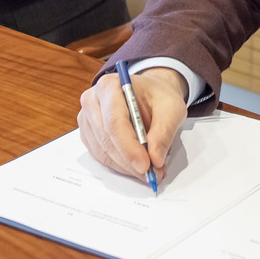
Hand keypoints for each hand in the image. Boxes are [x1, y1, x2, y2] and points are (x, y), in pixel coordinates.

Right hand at [77, 68, 187, 184]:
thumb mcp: (172, 108)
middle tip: (152, 173)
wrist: (149, 93)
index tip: (145, 164)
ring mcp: (87, 118)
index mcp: (110, 86)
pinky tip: (136, 165)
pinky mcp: (89, 134)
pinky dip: (120, 165)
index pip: (114, 121)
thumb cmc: (157, 96)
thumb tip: (155, 159)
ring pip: (103, 151)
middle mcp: (92, 100)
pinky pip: (101, 156)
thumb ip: (164, 132)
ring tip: (150, 171)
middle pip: (106, 138)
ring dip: (126, 166)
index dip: (129, 147)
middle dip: (130, 160)